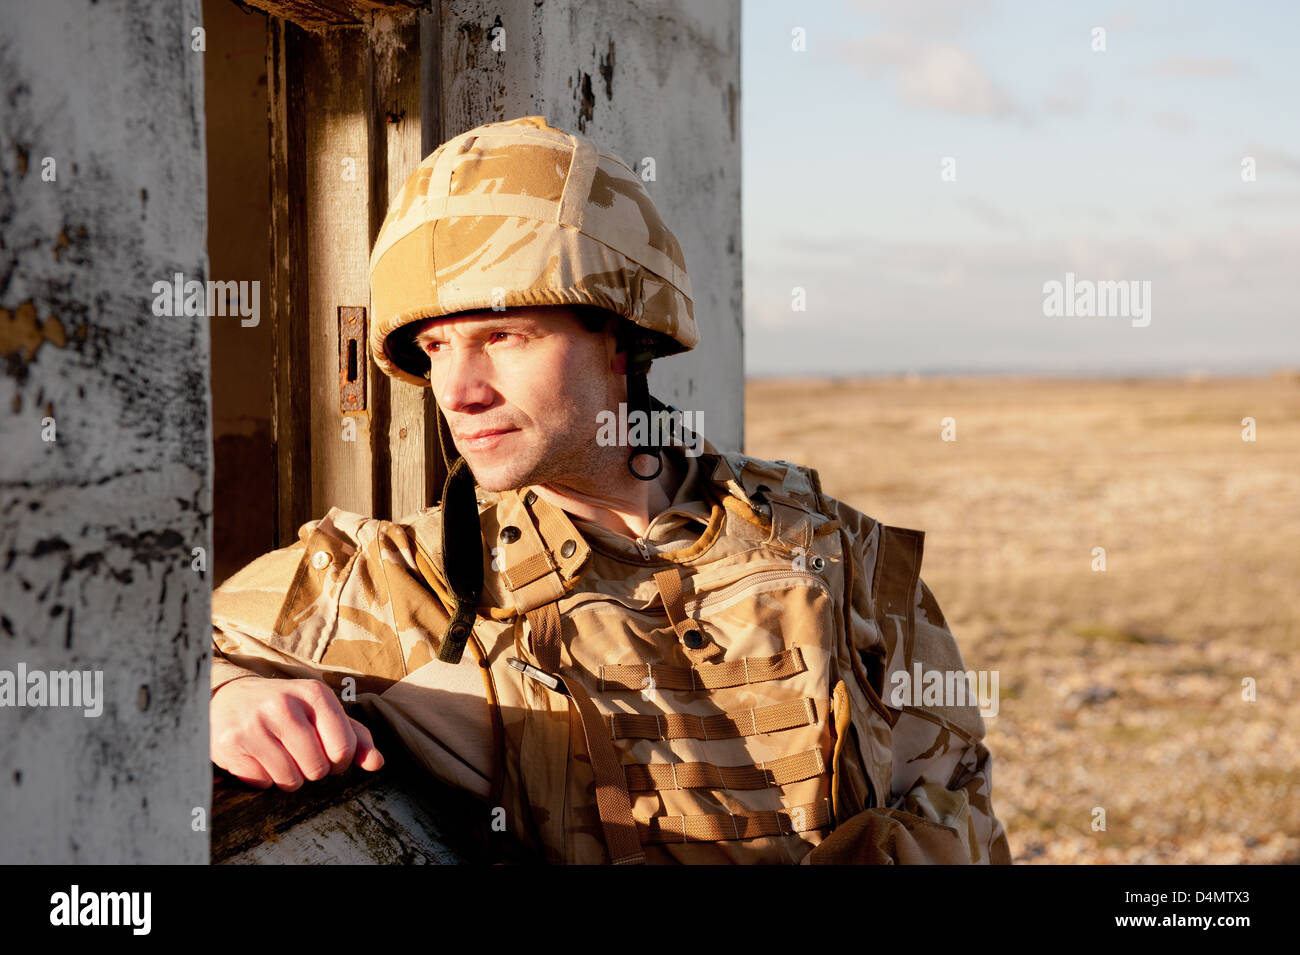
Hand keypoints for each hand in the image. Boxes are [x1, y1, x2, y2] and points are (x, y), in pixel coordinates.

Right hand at [210, 676, 383, 789]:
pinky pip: (263, 783)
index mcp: (313, 693)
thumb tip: (378, 763)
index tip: (330, 756)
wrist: (228, 698)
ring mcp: (255, 724)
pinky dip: (264, 779)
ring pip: (290, 779)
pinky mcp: (231, 744)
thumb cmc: (286, 708)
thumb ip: (355, 736)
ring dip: (289, 778)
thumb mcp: (321, 712)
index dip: (340, 762)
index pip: (343, 748)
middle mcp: (284, 705)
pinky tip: (258, 758)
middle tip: (301, 755)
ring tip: (280, 757)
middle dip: (313, 770)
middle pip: (317, 768)